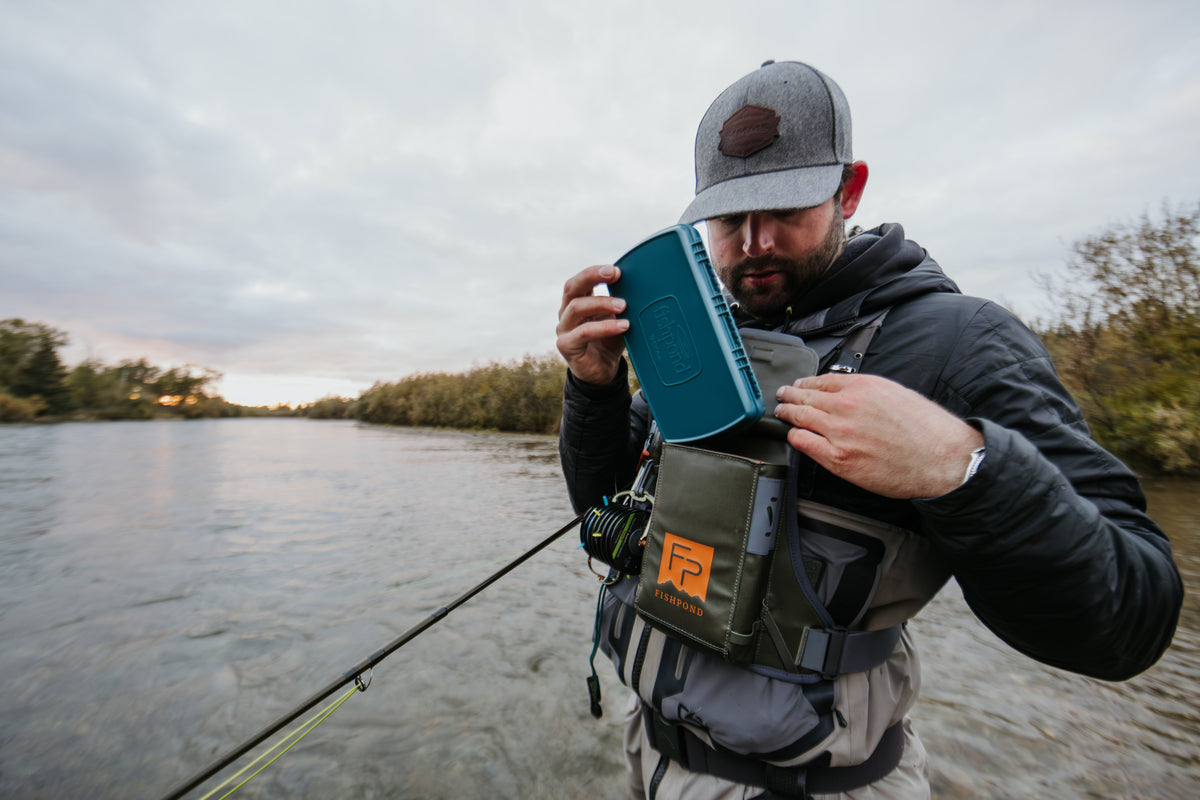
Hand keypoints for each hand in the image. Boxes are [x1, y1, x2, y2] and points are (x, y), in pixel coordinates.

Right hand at [556, 264, 629, 385]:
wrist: (603, 372)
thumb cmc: (610, 342)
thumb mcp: (618, 319)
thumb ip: (622, 304)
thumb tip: (641, 287)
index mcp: (576, 302)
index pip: (579, 281)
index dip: (594, 272)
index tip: (616, 270)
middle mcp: (566, 314)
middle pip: (571, 288)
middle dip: (592, 276)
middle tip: (614, 274)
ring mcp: (564, 330)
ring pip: (577, 308)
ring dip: (602, 303)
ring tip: (624, 305)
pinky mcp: (567, 346)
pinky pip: (583, 332)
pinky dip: (604, 326)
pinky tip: (623, 326)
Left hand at [773, 373, 983, 498]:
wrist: (941, 458)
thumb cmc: (926, 429)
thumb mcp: (896, 393)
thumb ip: (868, 392)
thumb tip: (849, 393)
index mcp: (863, 385)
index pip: (822, 379)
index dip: (805, 382)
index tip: (799, 385)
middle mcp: (847, 405)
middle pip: (805, 396)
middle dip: (789, 395)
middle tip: (781, 396)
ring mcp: (839, 432)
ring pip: (799, 418)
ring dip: (786, 414)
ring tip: (781, 413)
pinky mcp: (838, 458)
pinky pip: (803, 443)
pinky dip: (794, 438)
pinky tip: (793, 436)